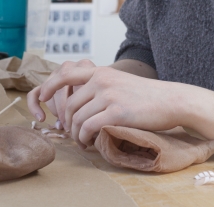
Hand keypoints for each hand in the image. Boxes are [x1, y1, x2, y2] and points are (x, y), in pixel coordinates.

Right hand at [28, 58, 94, 128]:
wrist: (100, 85)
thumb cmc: (100, 94)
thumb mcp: (101, 94)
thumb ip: (91, 103)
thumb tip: (80, 123)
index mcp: (84, 66)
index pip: (76, 85)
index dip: (77, 106)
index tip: (78, 122)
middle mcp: (68, 67)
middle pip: (61, 89)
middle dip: (65, 111)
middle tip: (70, 126)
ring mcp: (55, 74)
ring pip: (49, 92)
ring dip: (55, 110)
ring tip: (63, 123)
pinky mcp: (44, 84)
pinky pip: (34, 94)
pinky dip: (35, 106)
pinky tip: (41, 118)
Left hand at [28, 61, 179, 148]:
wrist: (170, 100)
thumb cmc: (146, 94)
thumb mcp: (120, 81)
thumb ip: (100, 85)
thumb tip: (78, 100)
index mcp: (101, 71)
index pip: (65, 74)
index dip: (49, 87)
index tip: (43, 99)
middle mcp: (102, 80)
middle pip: (69, 104)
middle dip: (66, 122)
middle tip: (72, 133)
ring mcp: (109, 95)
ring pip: (77, 118)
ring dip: (76, 134)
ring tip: (82, 142)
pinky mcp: (116, 112)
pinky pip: (89, 127)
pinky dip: (84, 138)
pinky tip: (89, 143)